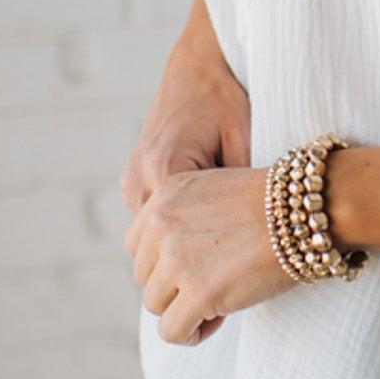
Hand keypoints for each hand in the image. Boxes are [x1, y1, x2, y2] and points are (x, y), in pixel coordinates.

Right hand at [120, 34, 250, 342]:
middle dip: (184, 284)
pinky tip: (206, 237)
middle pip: (151, 264)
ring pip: (147, 249)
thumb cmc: (231, 102)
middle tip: (224, 300)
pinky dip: (172, 239)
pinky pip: (150, 227)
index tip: (224, 313)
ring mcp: (132, 181)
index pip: (169, 262)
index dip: (200, 290)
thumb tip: (246, 256)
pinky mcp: (136, 178)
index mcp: (163, 174)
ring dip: (176, 262)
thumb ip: (235, 202)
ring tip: (218, 271)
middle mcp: (139, 183)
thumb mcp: (247, 149)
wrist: (203, 65)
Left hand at [125, 165, 289, 346]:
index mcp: (165, 194)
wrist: (307, 211)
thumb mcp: (214, 192)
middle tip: (212, 285)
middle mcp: (163, 225)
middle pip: (145, 277)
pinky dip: (190, 334)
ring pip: (155, 305)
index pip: (137, 245)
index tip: (198, 266)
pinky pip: (171, 331)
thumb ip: (184, 218)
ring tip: (218, 302)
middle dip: (175, 287)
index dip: (165, 263)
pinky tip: (214, 322)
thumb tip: (172, 268)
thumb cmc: (275, 205)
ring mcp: (178, 260)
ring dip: (184, 309)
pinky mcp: (198, 292)